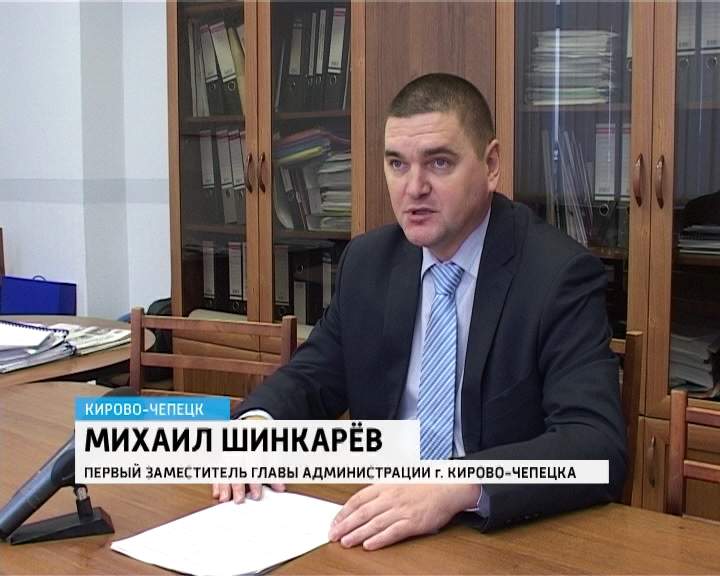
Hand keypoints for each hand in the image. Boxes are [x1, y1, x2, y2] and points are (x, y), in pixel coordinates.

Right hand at [212, 415, 281, 502]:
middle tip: (239, 500)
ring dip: (224, 485)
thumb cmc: (262, 443)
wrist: (251, 423)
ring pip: (224, 467)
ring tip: (225, 499)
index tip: (256, 495)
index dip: (255, 481)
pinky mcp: (221, 456)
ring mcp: (229, 451)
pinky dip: (216, 481)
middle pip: (237, 466)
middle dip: (237, 485)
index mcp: (254, 444)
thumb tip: (280, 488)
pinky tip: (217, 494)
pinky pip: (216, 468)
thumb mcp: (271, 454)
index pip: (254, 464)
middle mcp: (240, 447)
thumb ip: (274, 471)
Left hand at [328, 484, 480, 550]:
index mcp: (385, 486)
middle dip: (345, 525)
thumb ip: (380, 492)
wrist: (447, 487)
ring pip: (374, 524)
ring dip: (357, 534)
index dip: (343, 512)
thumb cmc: (423, 485)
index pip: (358, 499)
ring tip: (346, 543)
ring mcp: (401, 510)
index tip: (334, 523)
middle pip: (362, 513)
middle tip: (333, 535)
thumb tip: (362, 504)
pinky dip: (380, 539)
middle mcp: (390, 497)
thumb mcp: (397, 482)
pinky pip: (393, 532)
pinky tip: (369, 545)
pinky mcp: (413, 522)